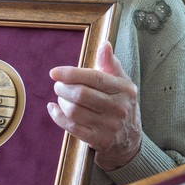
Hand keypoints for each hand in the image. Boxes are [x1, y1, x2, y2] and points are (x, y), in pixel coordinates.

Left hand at [48, 42, 141, 170]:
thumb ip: (110, 63)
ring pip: (74, 111)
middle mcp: (118, 108)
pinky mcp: (98, 140)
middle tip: (58, 85)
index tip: (54, 72)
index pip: (94, 78)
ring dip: (61, 102)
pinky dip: (58, 116)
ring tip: (61, 97)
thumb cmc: (121, 103)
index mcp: (123, 89)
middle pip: (81, 95)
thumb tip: (105, 44)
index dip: (72, 74)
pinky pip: (71, 127)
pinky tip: (54, 109)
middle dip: (63, 88)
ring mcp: (108, 126)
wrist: (130, 139)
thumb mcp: (122, 82)